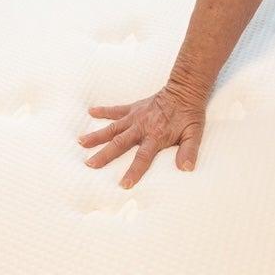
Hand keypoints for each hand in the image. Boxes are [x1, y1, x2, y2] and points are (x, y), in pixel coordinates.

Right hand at [78, 86, 205, 188]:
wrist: (185, 91)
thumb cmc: (189, 115)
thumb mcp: (194, 134)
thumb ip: (189, 151)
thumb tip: (186, 168)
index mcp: (155, 136)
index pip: (142, 157)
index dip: (134, 171)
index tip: (124, 184)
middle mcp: (141, 127)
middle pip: (119, 144)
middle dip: (104, 155)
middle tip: (89, 164)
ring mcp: (135, 117)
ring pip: (112, 128)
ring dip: (97, 135)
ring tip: (81, 142)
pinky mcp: (133, 108)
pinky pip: (116, 110)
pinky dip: (103, 111)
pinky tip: (90, 112)